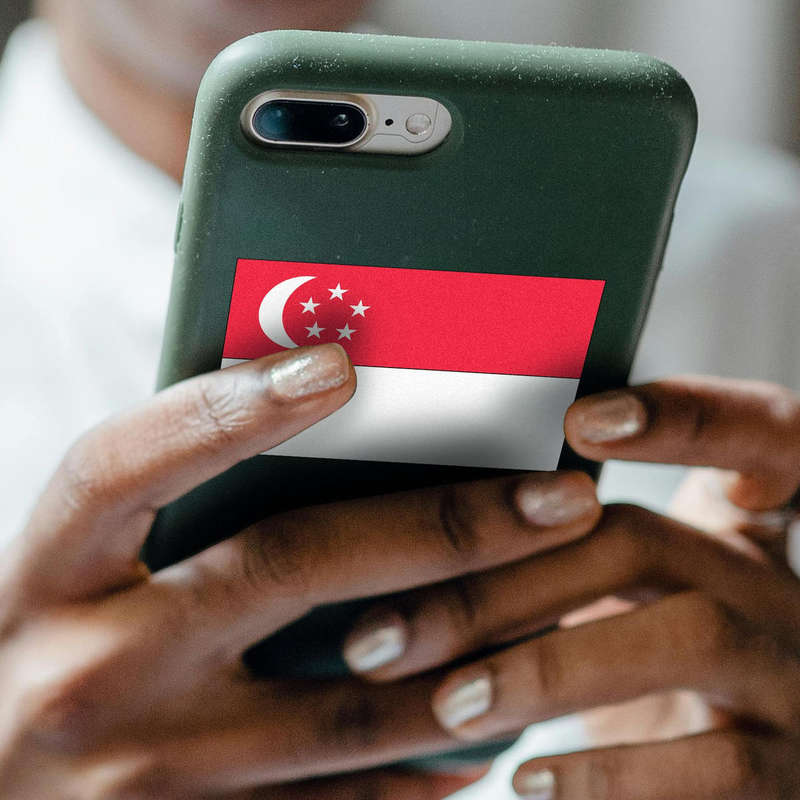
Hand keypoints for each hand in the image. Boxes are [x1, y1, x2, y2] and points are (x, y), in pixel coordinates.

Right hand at [0, 344, 602, 798]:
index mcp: (48, 572)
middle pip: (288, 569)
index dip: (234, 404)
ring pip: (344, 707)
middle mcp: (88, 670)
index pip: (132, 461)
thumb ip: (170, 510)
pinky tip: (488, 727)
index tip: (346, 362)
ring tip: (566, 596)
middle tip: (559, 495)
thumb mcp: (71, 574)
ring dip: (467, 650)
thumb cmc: (41, 656)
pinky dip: (420, 767)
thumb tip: (316, 432)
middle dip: (442, 525)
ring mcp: (142, 777)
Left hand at [342, 377, 799, 798]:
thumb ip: (567, 549)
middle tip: (386, 631)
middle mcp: (771, 582)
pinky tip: (527, 780)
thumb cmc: (653, 657)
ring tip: (448, 703)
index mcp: (737, 525)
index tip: (582, 420)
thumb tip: (419, 523)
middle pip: (645, 540)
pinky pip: (714, 766)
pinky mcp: (789, 770)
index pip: (751, 430)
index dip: (684, 414)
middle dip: (508, 580)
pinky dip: (609, 773)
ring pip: (687, 636)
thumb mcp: (633, 594)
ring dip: (550, 667)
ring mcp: (790, 672)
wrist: (744, 772)